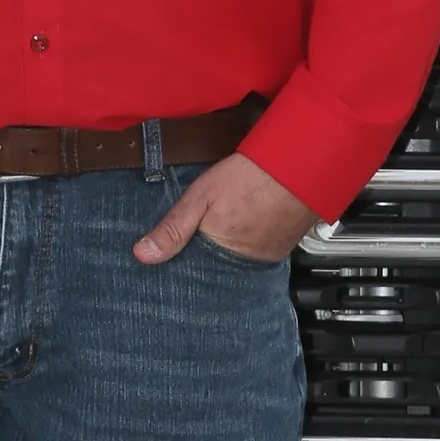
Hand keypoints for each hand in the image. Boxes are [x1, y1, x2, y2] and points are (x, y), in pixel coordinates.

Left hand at [134, 152, 316, 264]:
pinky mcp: (278, 252)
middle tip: (195, 243)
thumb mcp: (200, 197)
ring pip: (233, 263)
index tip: (167, 263)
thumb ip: (173, 228)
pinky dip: (244, 247)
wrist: (297, 167)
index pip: (192, 274)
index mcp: (218, 253)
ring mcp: (263, 259)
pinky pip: (253, 256)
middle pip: (213, 270)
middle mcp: (242, 265)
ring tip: (218, 235)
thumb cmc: (250, 177)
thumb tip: (142, 254)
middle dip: (201, 260)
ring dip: (224, 253)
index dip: (179, 265)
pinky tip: (240, 230)